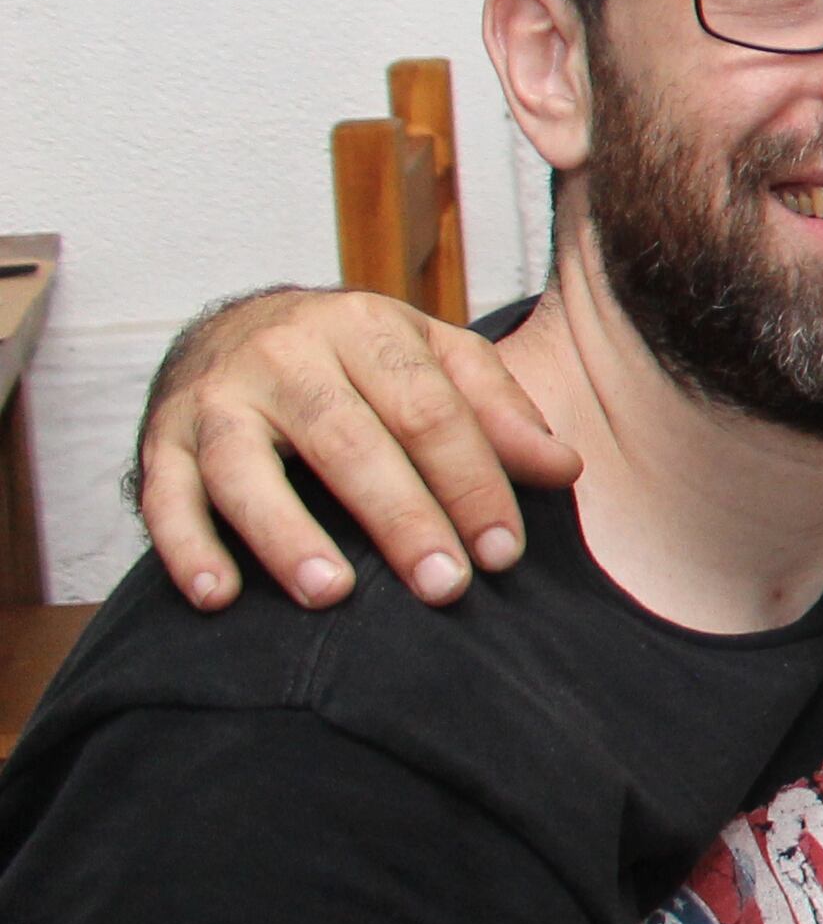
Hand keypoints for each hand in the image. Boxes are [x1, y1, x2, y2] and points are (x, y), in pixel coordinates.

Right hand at [137, 289, 577, 610]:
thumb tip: (563, 468)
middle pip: (348, 440)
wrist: (232, 329)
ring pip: (247, 468)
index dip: (472, 482)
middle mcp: (285, 354)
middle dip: (401, 517)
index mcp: (364, 326)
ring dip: (287, 535)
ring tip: (331, 595)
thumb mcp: (432, 359)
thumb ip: (496, 410)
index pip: (429, 410)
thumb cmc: (356, 360)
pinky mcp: (159, 439)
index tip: (503, 553)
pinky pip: (165, 496)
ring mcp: (215, 397)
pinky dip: (186, 547)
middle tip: (444, 586)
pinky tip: (218, 597)